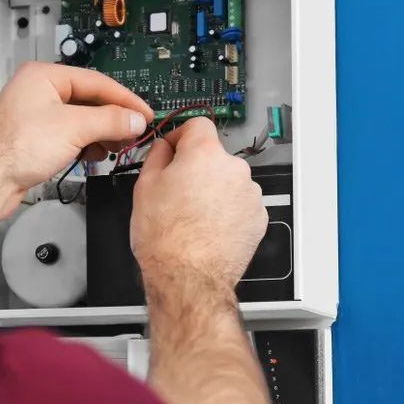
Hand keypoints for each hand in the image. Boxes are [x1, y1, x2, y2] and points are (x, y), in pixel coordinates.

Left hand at [0, 62, 152, 205]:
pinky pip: (69, 135)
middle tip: (133, 131)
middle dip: (113, 118)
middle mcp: (38, 91)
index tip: (143, 113)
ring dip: (101, 133)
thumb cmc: (14, 148)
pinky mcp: (35, 138)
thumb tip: (134, 119)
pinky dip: (85, 143)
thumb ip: (110, 121)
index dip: (124, 98)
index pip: (96, 81)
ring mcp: (36, 116)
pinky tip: (94, 154)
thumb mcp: (74, 128)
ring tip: (116, 145)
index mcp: (44, 76)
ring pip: (80, 119)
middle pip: (89, 100)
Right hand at [130, 118, 268, 289]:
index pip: (198, 125)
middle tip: (177, 192)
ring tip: (192, 216)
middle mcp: (234, 169)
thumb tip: (165, 147)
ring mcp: (250, 194)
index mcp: (205, 154)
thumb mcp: (144, 186)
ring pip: (228, 181)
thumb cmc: (166, 238)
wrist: (188, 278)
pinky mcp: (258, 218)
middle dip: (197, 169)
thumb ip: (158, 156)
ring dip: (213, 191)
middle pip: (214, 156)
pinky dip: (227, 211)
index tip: (175, 148)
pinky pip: (240, 204)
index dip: (182, 135)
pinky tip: (208, 228)